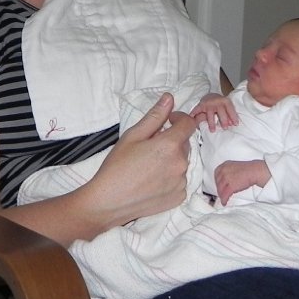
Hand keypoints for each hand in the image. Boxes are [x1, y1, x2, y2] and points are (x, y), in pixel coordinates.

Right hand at [88, 93, 195, 229]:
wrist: (110, 201)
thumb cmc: (117, 165)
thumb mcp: (133, 135)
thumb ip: (154, 116)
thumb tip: (169, 98)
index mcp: (170, 145)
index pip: (188, 124)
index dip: (179, 118)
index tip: (166, 121)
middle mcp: (181, 164)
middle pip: (184, 144)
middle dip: (171, 139)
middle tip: (149, 146)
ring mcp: (182, 182)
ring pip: (182, 162)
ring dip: (171, 158)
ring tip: (148, 165)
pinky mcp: (179, 197)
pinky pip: (180, 180)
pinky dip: (170, 176)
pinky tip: (152, 179)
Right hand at [190, 93, 238, 131]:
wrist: (211, 95)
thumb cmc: (221, 104)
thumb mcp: (227, 106)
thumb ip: (230, 114)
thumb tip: (233, 124)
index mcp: (225, 101)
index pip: (230, 109)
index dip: (233, 116)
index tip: (235, 125)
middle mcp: (217, 102)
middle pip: (221, 111)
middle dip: (223, 120)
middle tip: (225, 128)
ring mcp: (208, 104)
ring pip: (210, 114)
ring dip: (211, 123)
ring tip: (213, 130)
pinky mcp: (201, 105)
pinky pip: (197, 110)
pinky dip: (194, 114)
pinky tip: (192, 118)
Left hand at [213, 159, 270, 205]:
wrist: (255, 171)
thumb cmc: (248, 170)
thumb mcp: (234, 167)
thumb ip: (229, 172)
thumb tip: (227, 180)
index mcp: (224, 165)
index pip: (217, 174)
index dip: (217, 181)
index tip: (219, 186)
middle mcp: (223, 171)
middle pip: (218, 182)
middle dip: (219, 189)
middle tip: (221, 193)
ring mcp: (226, 178)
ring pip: (220, 189)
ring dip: (221, 195)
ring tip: (223, 199)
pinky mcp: (231, 186)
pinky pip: (225, 194)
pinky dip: (224, 199)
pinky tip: (224, 202)